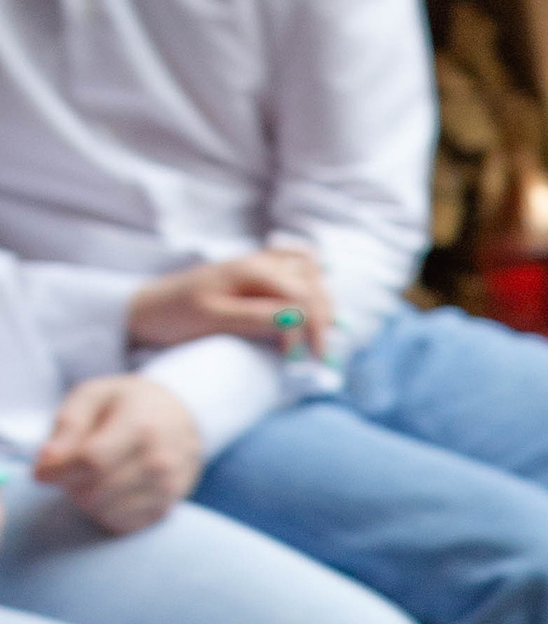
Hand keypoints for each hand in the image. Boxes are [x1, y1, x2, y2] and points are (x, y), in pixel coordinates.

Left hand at [34, 377, 202, 532]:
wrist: (182, 420)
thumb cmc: (130, 404)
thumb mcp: (95, 395)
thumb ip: (68, 425)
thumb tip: (47, 463)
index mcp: (140, 426)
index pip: (92, 461)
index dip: (59, 471)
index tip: (41, 472)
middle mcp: (159, 462)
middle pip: (94, 492)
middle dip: (71, 485)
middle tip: (71, 469)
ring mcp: (166, 490)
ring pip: (104, 512)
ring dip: (86, 499)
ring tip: (91, 477)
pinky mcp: (164, 510)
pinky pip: (119, 524)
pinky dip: (104, 511)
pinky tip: (108, 492)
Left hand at [125, 245, 333, 358]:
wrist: (147, 309)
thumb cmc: (176, 316)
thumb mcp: (214, 320)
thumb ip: (256, 317)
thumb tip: (295, 319)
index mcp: (252, 271)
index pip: (303, 297)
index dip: (311, 330)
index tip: (304, 362)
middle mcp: (260, 262)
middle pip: (313, 283)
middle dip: (323, 320)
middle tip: (321, 356)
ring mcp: (258, 264)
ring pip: (309, 271)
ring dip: (323, 299)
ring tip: (323, 332)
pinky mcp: (253, 273)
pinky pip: (294, 263)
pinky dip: (311, 275)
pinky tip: (317, 287)